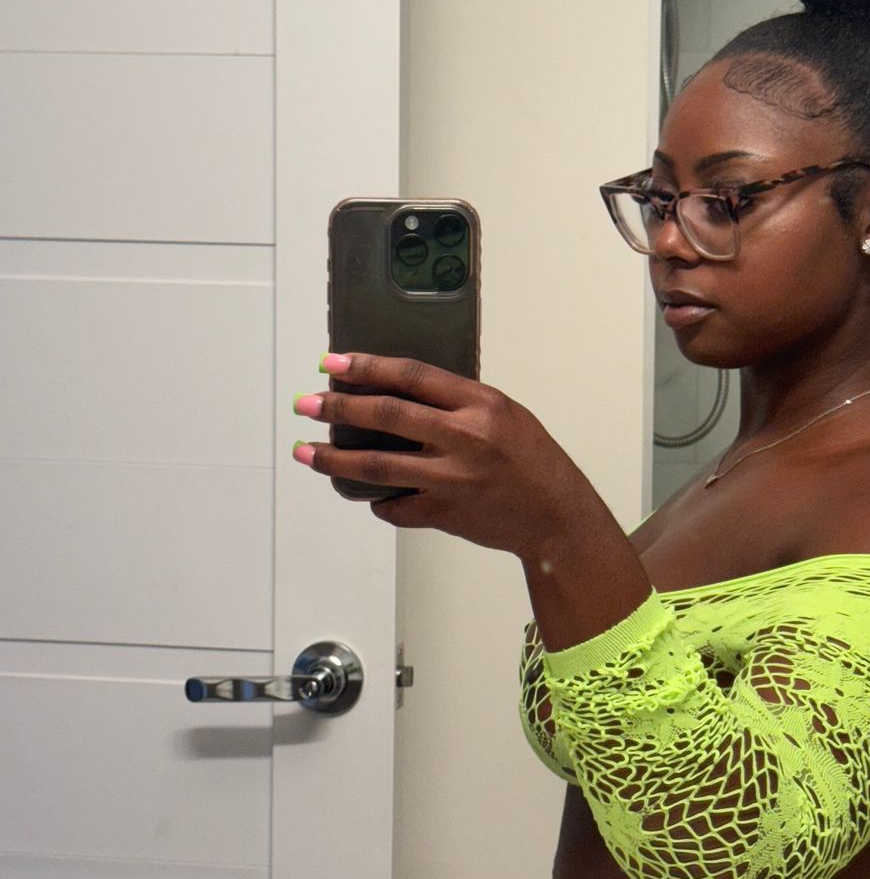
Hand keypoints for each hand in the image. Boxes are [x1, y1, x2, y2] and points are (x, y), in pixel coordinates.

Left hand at [292, 353, 594, 557]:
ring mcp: (451, 478)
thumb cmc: (532, 460)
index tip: (332, 363)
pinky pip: (394, 506)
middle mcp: (464, 437)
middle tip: (304, 404)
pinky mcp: (444, 513)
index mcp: (480, 404)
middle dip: (337, 408)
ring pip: (376, 466)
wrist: (556, 516)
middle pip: (385, 415)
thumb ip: (457, 403)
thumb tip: (398, 392)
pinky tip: (368, 495)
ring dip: (334, 459)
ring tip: (306, 452)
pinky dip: (377, 500)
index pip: (412, 376)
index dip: (367, 367)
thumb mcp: (504, 415)